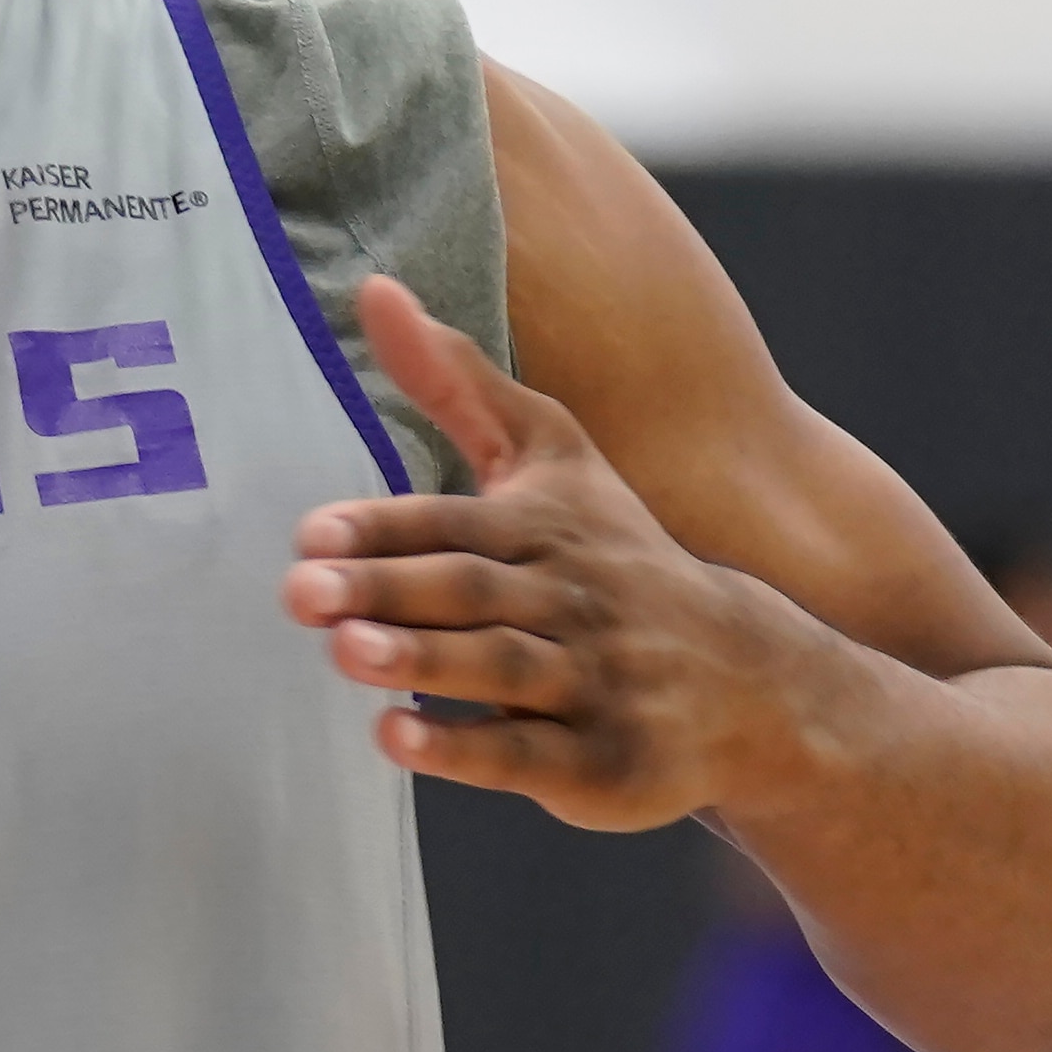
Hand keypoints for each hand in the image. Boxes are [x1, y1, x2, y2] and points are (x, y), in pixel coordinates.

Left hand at [277, 277, 837, 833]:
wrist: (752, 679)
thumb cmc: (620, 560)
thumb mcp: (555, 461)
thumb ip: (460, 383)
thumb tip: (376, 289)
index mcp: (548, 525)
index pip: (455, 523)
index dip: (385, 528)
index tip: (312, 534)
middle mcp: (571, 598)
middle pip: (471, 590)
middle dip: (386, 591)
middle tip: (300, 594)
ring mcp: (592, 682)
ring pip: (500, 667)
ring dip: (422, 661)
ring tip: (345, 654)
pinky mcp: (605, 761)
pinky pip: (529, 756)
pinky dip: (464, 750)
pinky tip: (396, 740)